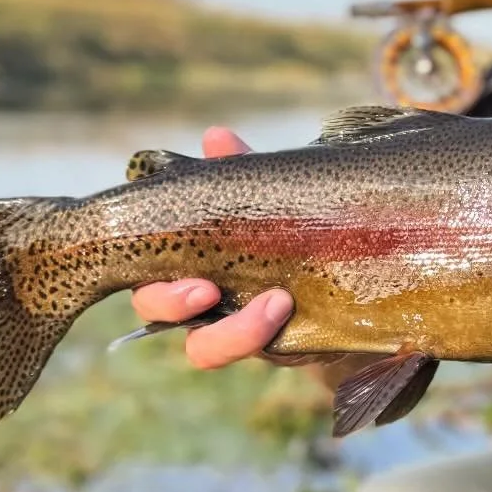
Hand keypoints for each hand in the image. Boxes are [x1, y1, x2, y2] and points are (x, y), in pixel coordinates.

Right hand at [129, 126, 293, 368]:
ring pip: (201, 347)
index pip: (141, 259)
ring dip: (231, 332)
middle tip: (207, 290)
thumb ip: (241, 173)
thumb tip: (216, 137)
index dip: (139, 257)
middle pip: (153, 308)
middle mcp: (196, 297)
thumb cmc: (293, 224)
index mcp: (184, 254)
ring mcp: (228, 327)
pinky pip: (252, 354)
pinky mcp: (267, 348)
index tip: (162, 240)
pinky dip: (263, 336)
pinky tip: (289, 310)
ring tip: (276, 302)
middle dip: (171, 301)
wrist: (352, 267)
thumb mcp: (268, 196)